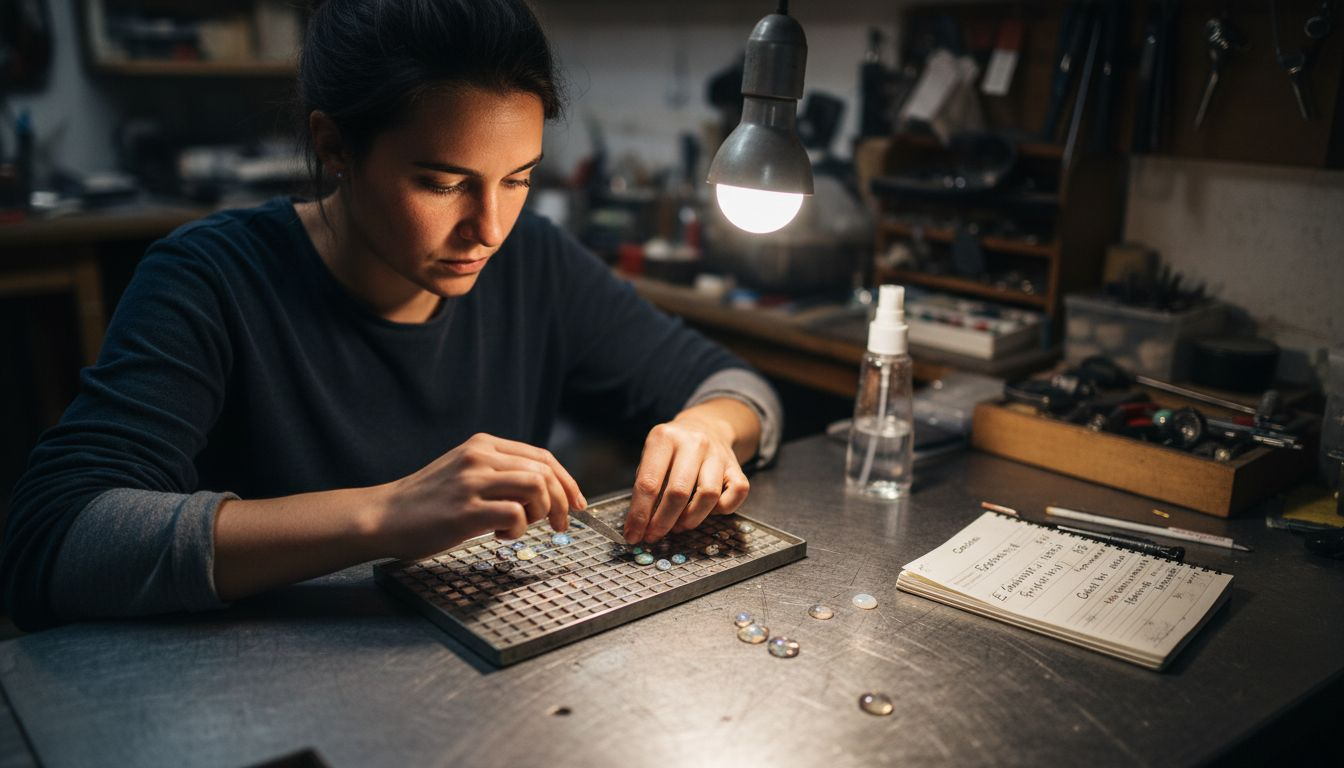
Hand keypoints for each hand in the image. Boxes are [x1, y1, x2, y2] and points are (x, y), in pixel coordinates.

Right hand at [379, 433, 585, 558]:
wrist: (382, 517)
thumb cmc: (426, 503)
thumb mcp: (464, 473)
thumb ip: (500, 474)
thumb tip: (545, 493)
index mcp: (482, 444)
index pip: (542, 456)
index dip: (567, 481)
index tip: (577, 503)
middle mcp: (479, 456)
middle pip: (544, 470)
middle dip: (564, 501)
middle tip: (562, 525)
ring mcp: (472, 481)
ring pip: (536, 487)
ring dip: (542, 512)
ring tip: (526, 526)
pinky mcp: (465, 510)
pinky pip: (515, 515)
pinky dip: (519, 530)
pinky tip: (500, 537)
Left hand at [622, 409, 751, 543]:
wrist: (706, 426)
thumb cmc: (673, 450)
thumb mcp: (652, 456)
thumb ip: (646, 486)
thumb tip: (638, 525)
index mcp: (664, 438)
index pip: (648, 483)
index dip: (639, 515)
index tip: (633, 535)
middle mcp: (693, 443)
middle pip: (678, 492)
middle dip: (663, 522)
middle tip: (654, 535)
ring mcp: (718, 454)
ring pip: (708, 495)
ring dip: (691, 519)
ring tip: (679, 525)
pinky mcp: (736, 466)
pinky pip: (735, 495)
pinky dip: (721, 510)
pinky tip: (706, 511)